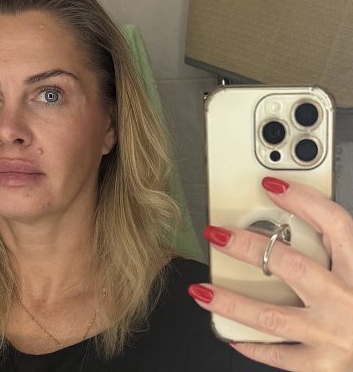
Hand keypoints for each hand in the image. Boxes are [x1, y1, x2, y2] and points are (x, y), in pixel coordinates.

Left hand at [189, 178, 352, 371]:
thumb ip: (339, 254)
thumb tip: (298, 226)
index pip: (335, 225)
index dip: (303, 200)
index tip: (272, 185)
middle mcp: (347, 302)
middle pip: (292, 265)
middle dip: (248, 247)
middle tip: (217, 234)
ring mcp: (333, 336)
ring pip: (271, 316)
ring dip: (231, 302)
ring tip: (202, 290)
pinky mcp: (324, 366)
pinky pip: (278, 355)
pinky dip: (251, 344)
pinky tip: (231, 334)